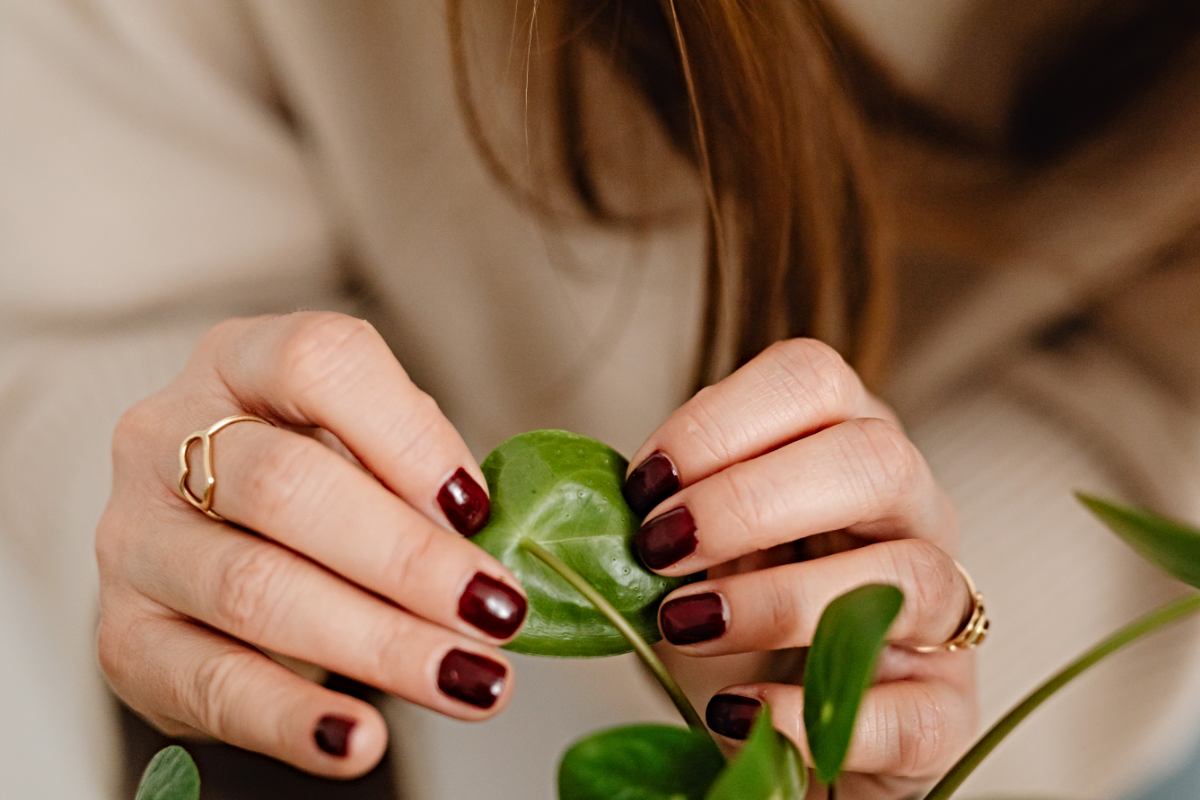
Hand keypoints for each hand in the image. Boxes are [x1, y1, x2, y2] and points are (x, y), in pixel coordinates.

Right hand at [96, 312, 526, 777]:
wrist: (218, 551)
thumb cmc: (316, 484)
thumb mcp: (364, 446)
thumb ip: (417, 469)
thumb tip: (485, 538)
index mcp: (238, 362)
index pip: (317, 362)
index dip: (406, 435)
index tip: (478, 508)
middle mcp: (167, 437)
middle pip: (286, 486)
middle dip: (407, 558)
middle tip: (495, 610)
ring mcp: (135, 538)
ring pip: (254, 588)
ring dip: (378, 644)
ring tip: (469, 680)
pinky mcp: (127, 637)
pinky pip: (211, 686)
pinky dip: (293, 720)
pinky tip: (361, 741)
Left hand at [625, 339, 977, 797]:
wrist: (789, 721)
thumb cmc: (741, 614)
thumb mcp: (706, 545)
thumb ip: (673, 512)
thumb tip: (604, 509)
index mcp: (847, 444)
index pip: (813, 380)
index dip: (720, 422)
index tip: (645, 485)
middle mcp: (914, 511)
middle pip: (875, 458)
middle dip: (750, 501)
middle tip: (660, 549)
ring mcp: (944, 610)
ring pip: (908, 575)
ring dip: (777, 601)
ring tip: (684, 625)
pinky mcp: (944, 710)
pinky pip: (905, 713)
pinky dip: (807, 713)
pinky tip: (734, 713)